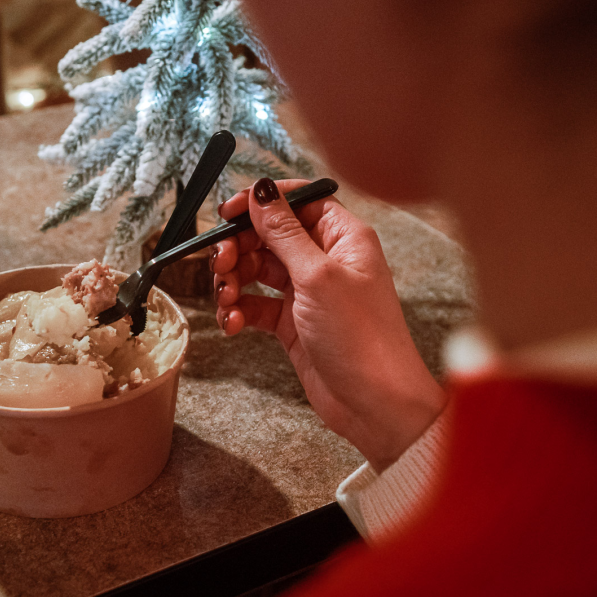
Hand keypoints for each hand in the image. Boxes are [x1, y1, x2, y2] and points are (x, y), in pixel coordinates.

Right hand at [212, 178, 446, 471]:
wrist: (375, 405)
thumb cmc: (362, 338)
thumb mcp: (318, 276)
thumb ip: (284, 233)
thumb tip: (261, 192)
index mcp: (343, 237)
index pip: (296, 201)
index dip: (261, 203)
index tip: (228, 212)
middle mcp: (325, 259)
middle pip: (269, 235)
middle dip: (239, 247)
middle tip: (222, 264)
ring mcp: (307, 292)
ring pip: (256, 270)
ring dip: (234, 281)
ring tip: (228, 299)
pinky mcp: (292, 322)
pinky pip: (255, 304)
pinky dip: (239, 310)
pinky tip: (233, 322)